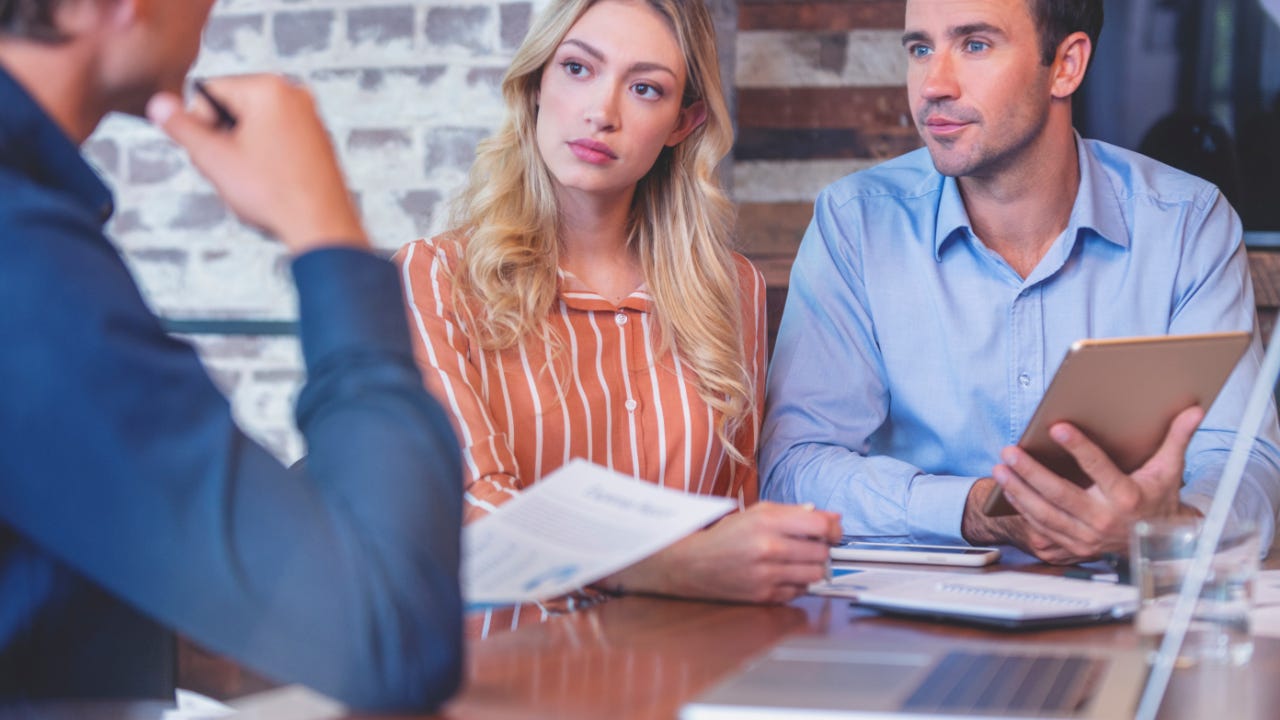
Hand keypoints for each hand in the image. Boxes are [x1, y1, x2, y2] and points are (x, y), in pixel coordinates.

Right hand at [145, 75, 366, 253]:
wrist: (323, 227)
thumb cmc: (272, 193)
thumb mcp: (213, 158)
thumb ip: (181, 127)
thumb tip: (158, 104)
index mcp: (269, 87)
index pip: (207, 93)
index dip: (201, 127)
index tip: (218, 156)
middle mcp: (295, 92)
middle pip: (231, 109)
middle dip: (223, 140)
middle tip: (238, 172)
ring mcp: (311, 115)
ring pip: (252, 128)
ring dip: (241, 153)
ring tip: (257, 181)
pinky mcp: (318, 138)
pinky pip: (275, 141)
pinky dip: (266, 160)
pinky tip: (274, 183)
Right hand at [604, 502, 842, 603]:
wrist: (692, 565)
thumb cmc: (726, 536)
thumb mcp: (757, 513)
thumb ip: (795, 513)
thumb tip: (832, 518)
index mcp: (767, 521)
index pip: (820, 525)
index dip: (833, 529)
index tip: (833, 532)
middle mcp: (769, 548)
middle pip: (822, 551)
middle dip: (821, 548)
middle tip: (809, 545)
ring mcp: (767, 574)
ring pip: (815, 574)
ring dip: (812, 568)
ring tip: (797, 561)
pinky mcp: (764, 596)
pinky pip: (799, 592)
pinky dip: (797, 584)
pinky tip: (783, 574)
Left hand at [979, 405, 1205, 562]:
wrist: (1159, 544)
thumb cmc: (1158, 500)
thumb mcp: (1169, 470)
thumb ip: (1177, 438)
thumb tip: (1194, 410)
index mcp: (1128, 497)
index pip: (1099, 468)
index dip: (1078, 447)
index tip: (1057, 427)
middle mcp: (1105, 519)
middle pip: (1060, 494)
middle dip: (1031, 472)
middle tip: (1010, 452)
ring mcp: (1087, 536)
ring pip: (1045, 513)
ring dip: (1019, 490)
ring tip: (1001, 468)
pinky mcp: (1075, 547)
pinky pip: (1042, 528)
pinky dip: (1022, 509)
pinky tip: (1008, 490)